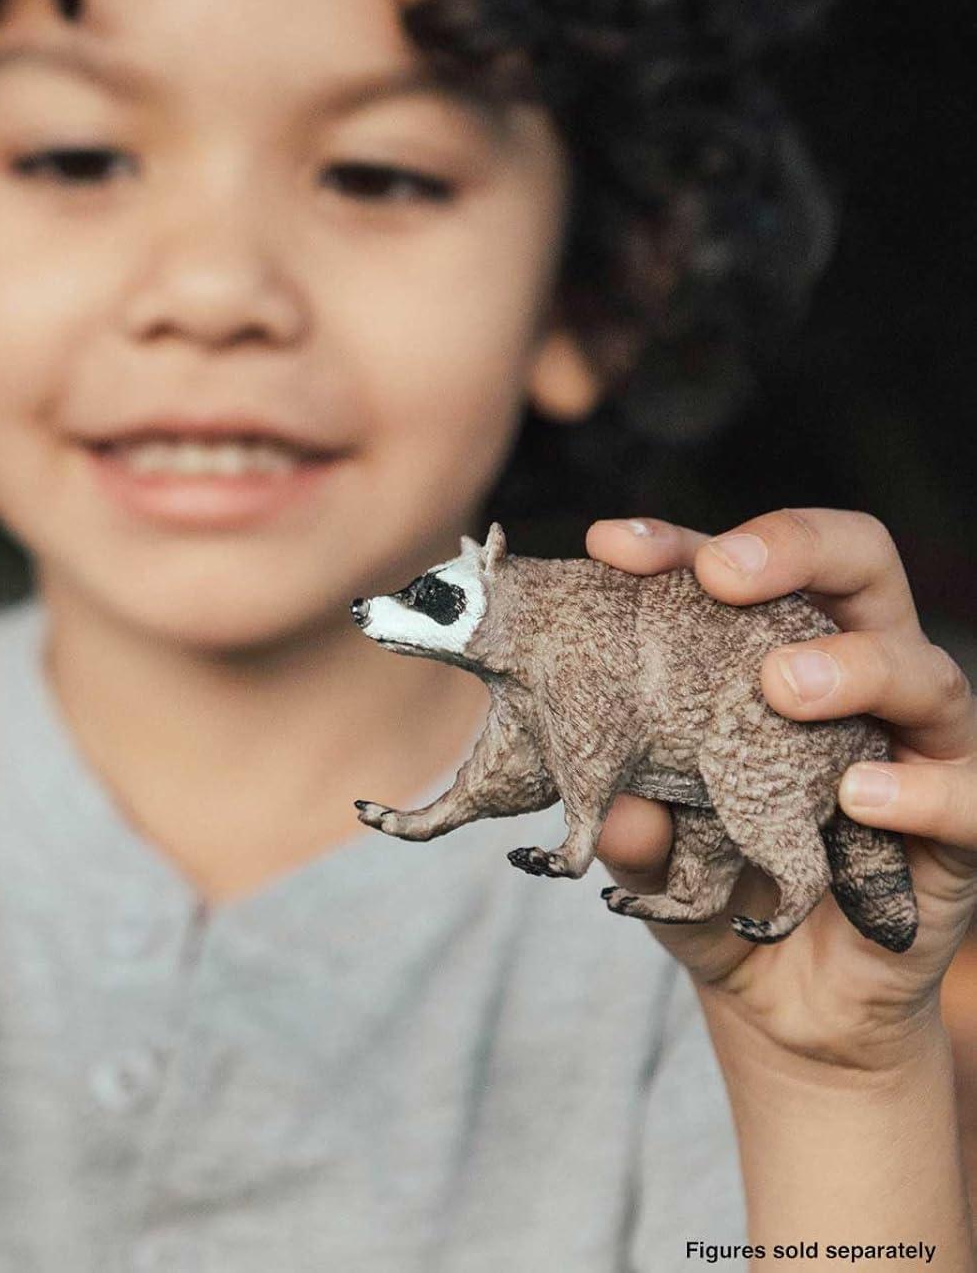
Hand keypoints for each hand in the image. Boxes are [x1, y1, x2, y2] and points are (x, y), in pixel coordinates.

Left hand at [584, 508, 976, 1073]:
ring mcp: (914, 748)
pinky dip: (920, 788)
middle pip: (859, 568)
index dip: (678, 546)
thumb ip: (632, 831)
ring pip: (922, 671)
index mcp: (768, 654)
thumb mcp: (650, 858)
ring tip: (782, 687)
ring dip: (853, 666)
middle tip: (722, 575)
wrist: (789, 1004)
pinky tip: (860, 794)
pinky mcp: (959, 832)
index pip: (737, 572)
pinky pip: (967, 794)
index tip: (609, 547)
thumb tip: (617, 813)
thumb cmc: (716, 888)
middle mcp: (853, 679)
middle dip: (794, 548)